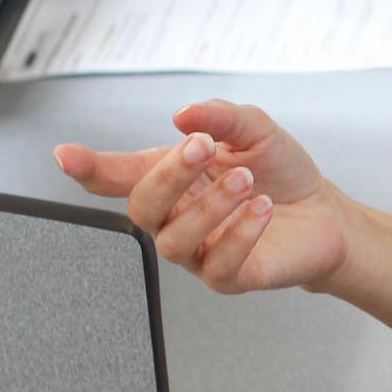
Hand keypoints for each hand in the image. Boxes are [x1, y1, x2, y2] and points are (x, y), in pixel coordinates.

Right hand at [54, 100, 350, 293]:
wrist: (325, 212)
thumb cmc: (280, 173)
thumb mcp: (255, 130)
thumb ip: (220, 117)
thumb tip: (184, 114)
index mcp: (172, 178)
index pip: (119, 175)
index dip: (89, 168)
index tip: (65, 155)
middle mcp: (176, 217)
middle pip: (142, 207)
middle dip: (168, 175)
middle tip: (201, 147)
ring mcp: (199, 251)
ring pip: (175, 240)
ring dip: (210, 205)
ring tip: (246, 180)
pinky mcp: (229, 277)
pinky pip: (218, 264)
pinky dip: (239, 234)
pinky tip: (261, 210)